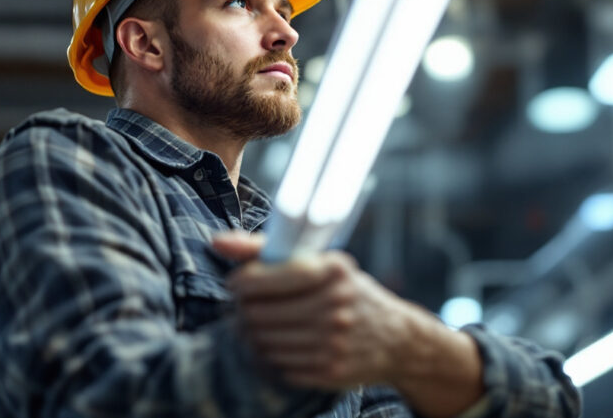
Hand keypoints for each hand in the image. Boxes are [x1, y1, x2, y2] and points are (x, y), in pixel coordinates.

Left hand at [212, 231, 418, 389]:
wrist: (396, 338)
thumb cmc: (348, 292)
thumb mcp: (320, 262)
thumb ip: (265, 248)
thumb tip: (216, 242)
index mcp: (331, 270)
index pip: (263, 278)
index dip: (241, 283)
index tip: (237, 284)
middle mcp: (335, 305)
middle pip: (257, 313)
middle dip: (243, 311)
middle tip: (247, 308)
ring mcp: (333, 341)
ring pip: (263, 341)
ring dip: (255, 335)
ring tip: (263, 326)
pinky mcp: (330, 370)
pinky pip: (279, 365)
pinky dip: (273, 355)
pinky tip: (283, 344)